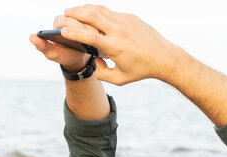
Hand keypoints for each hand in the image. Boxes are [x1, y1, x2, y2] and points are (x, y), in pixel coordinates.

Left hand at [30, 15, 98, 71]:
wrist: (78, 57)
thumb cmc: (64, 55)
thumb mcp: (53, 54)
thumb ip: (42, 46)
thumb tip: (32, 37)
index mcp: (59, 22)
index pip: (66, 21)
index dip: (74, 28)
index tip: (78, 36)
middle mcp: (70, 16)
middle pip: (79, 17)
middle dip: (85, 28)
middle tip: (90, 38)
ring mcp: (82, 17)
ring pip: (90, 17)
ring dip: (95, 27)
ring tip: (97, 38)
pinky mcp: (92, 20)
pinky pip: (98, 19)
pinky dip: (101, 26)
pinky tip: (103, 35)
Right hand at [61, 5, 178, 84]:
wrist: (163, 58)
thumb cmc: (141, 70)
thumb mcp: (119, 79)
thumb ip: (101, 73)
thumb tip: (94, 61)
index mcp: (115, 47)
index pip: (90, 37)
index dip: (75, 33)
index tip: (63, 31)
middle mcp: (119, 31)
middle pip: (93, 16)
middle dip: (76, 13)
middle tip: (65, 14)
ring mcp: (126, 22)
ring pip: (101, 10)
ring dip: (86, 8)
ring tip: (75, 10)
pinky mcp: (131, 17)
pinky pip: (111, 13)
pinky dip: (99, 12)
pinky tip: (93, 16)